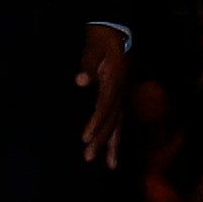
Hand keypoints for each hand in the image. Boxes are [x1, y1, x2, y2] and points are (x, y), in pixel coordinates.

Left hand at [75, 25, 137, 167]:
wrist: (117, 35)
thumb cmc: (102, 42)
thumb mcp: (94, 48)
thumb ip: (87, 63)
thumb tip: (80, 81)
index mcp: (115, 81)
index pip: (105, 106)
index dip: (96, 122)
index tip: (85, 138)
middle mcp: (121, 92)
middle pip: (113, 120)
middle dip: (101, 140)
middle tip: (88, 157)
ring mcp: (122, 98)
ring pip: (118, 125)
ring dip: (112, 145)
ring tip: (110, 166)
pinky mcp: (119, 101)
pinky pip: (119, 124)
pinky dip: (116, 140)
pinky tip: (113, 157)